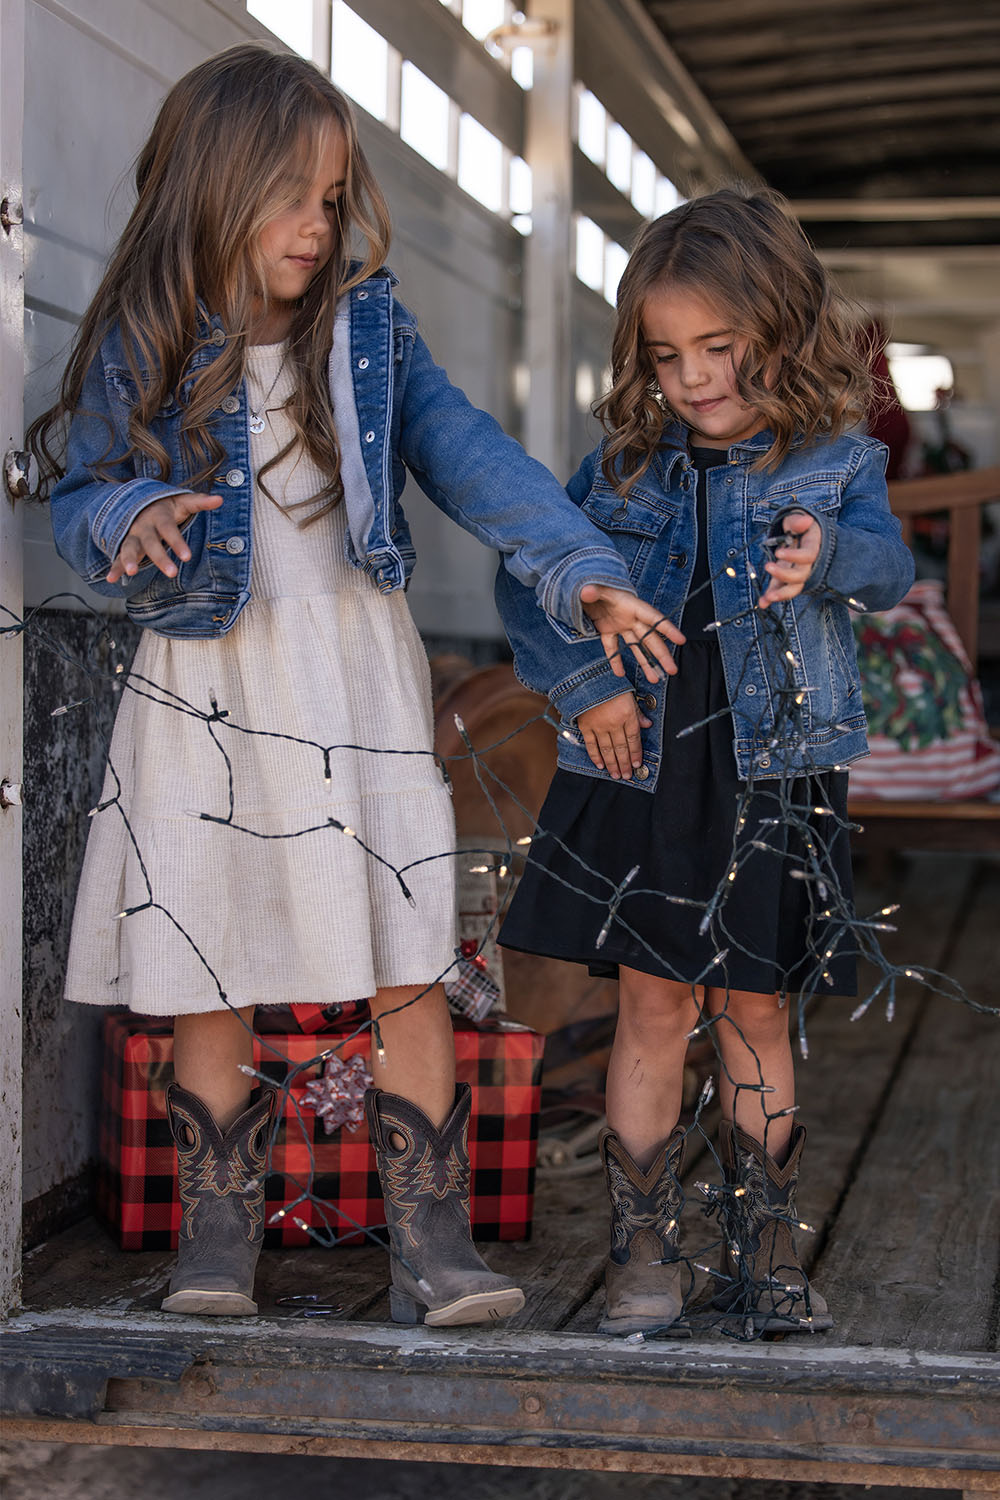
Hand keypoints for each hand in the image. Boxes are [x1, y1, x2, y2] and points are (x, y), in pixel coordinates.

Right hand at [106, 492, 224, 582]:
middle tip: (172, 573)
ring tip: (131, 572)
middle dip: (160, 558)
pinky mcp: (125, 545)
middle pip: (151, 543)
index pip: (169, 529)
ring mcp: (132, 536)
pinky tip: (111, 579)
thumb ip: (200, 502)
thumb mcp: (182, 502)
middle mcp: (144, 526)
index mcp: (159, 516)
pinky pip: (117, 556)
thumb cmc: (167, 506)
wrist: (140, 501)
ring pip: (129, 548)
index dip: (177, 543)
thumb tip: (220, 499)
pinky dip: (114, 567)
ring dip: (129, 559)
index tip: (187, 557)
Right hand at [578, 692, 651, 778]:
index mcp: (627, 715)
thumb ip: (638, 712)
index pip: (634, 740)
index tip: (637, 765)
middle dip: (625, 764)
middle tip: (627, 776)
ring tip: (616, 775)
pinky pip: (591, 745)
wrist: (587, 678)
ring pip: (607, 750)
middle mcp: (614, 723)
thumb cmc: (611, 685)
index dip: (636, 754)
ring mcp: (599, 726)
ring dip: (612, 765)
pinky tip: (600, 765)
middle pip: (621, 748)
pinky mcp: (586, 726)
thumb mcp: (629, 695)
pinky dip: (596, 757)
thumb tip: (648, 725)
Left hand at [579, 584, 684, 682]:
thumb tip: (587, 592)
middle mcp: (630, 617)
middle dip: (661, 655)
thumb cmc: (593, 581)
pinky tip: (619, 673)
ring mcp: (620, 624)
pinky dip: (615, 660)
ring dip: (645, 662)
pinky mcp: (608, 630)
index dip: (667, 629)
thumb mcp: (594, 585)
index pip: (653, 618)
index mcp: (632, 605)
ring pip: (636, 646)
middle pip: (649, 638)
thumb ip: (593, 590)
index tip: (681, 640)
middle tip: (672, 670)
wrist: (583, 584)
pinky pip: (613, 647)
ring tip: (655, 678)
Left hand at [758, 510, 821, 608]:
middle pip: (801, 575)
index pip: (808, 555)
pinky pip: (781, 591)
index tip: (778, 552)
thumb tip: (806, 521)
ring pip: (794, 588)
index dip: (795, 556)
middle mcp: (807, 564)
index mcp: (812, 547)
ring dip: (781, 594)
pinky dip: (772, 598)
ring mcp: (796, 574)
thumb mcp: (796, 519)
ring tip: (767, 597)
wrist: (798, 535)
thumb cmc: (797, 526)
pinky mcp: (785, 580)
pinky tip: (763, 603)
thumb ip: (798, 520)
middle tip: (768, 567)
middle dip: (785, 574)